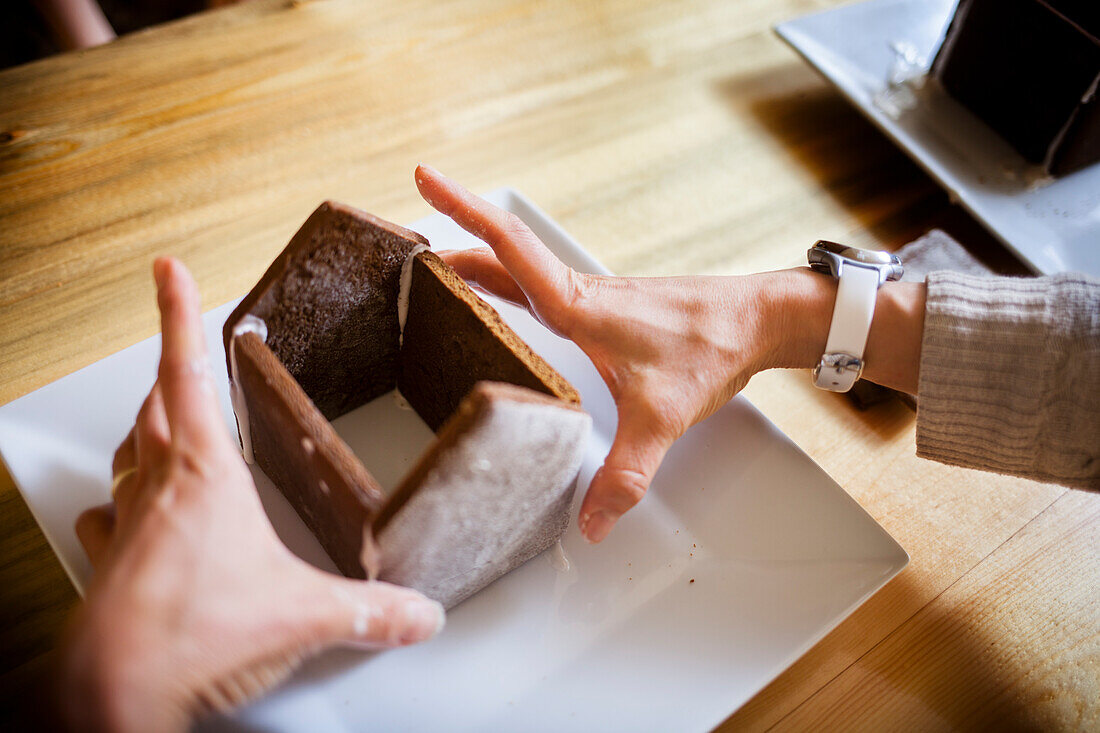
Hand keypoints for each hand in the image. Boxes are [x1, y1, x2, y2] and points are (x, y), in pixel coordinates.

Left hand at [60, 258, 444, 731]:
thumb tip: (418, 612)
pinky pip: (106, 518)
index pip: (187, 372)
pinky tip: (116, 515)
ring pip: (128, 455)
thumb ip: (370, 610)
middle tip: (175, 352)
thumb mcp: (304, 614)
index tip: (169, 273)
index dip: (177, 314)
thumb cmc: (192, 632)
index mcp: (203, 471)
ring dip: (142, 431)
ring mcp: (126, 525)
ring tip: (156, 421)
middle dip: (167, 372)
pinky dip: (113, 505)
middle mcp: (156, 486)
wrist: (116, 691)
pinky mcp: (111, 565)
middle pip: (154, 406)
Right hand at [413, 165, 811, 542]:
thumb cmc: (711, 348)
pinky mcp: (601, 309)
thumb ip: (624, 475)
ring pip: (518, 268)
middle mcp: (577, 294)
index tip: (424, 176)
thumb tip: (591, 523)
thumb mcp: (661, 419)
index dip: (461, 210)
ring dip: (475, 259)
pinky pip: (537, 284)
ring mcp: (589, 298)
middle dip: (451, 230)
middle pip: (500, 252)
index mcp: (578, 306)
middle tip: (403, 233)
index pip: (508, 247)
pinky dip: (504, 279)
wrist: (755, 321)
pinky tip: (498, 298)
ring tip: (432, 266)